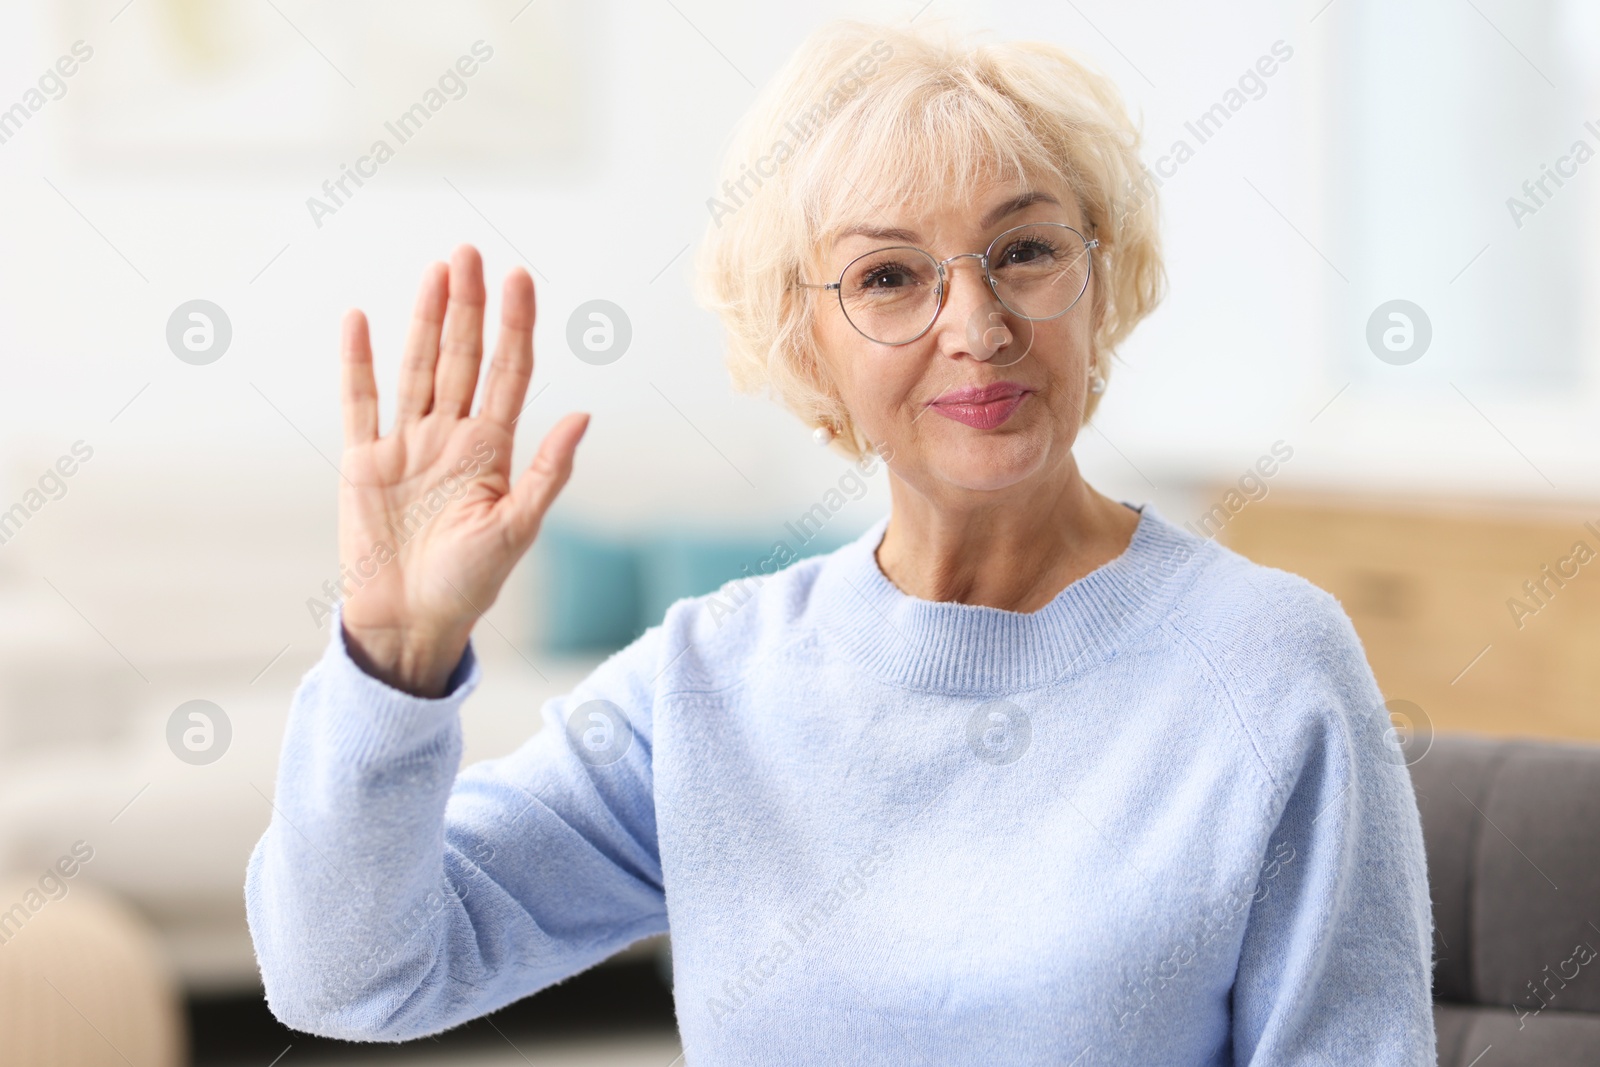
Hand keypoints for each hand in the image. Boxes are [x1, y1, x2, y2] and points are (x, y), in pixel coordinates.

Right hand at [336, 245, 587, 696]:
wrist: (410, 621)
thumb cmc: (470, 583)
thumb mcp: (517, 529)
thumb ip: (548, 472)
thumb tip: (583, 415)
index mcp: (492, 450)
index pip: (508, 373)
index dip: (514, 326)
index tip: (521, 279)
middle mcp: (450, 437)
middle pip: (462, 357)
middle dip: (469, 306)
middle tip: (472, 252)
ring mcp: (406, 444)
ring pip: (418, 367)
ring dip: (425, 319)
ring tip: (436, 270)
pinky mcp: (363, 461)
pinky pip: (360, 403)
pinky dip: (358, 363)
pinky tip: (360, 320)